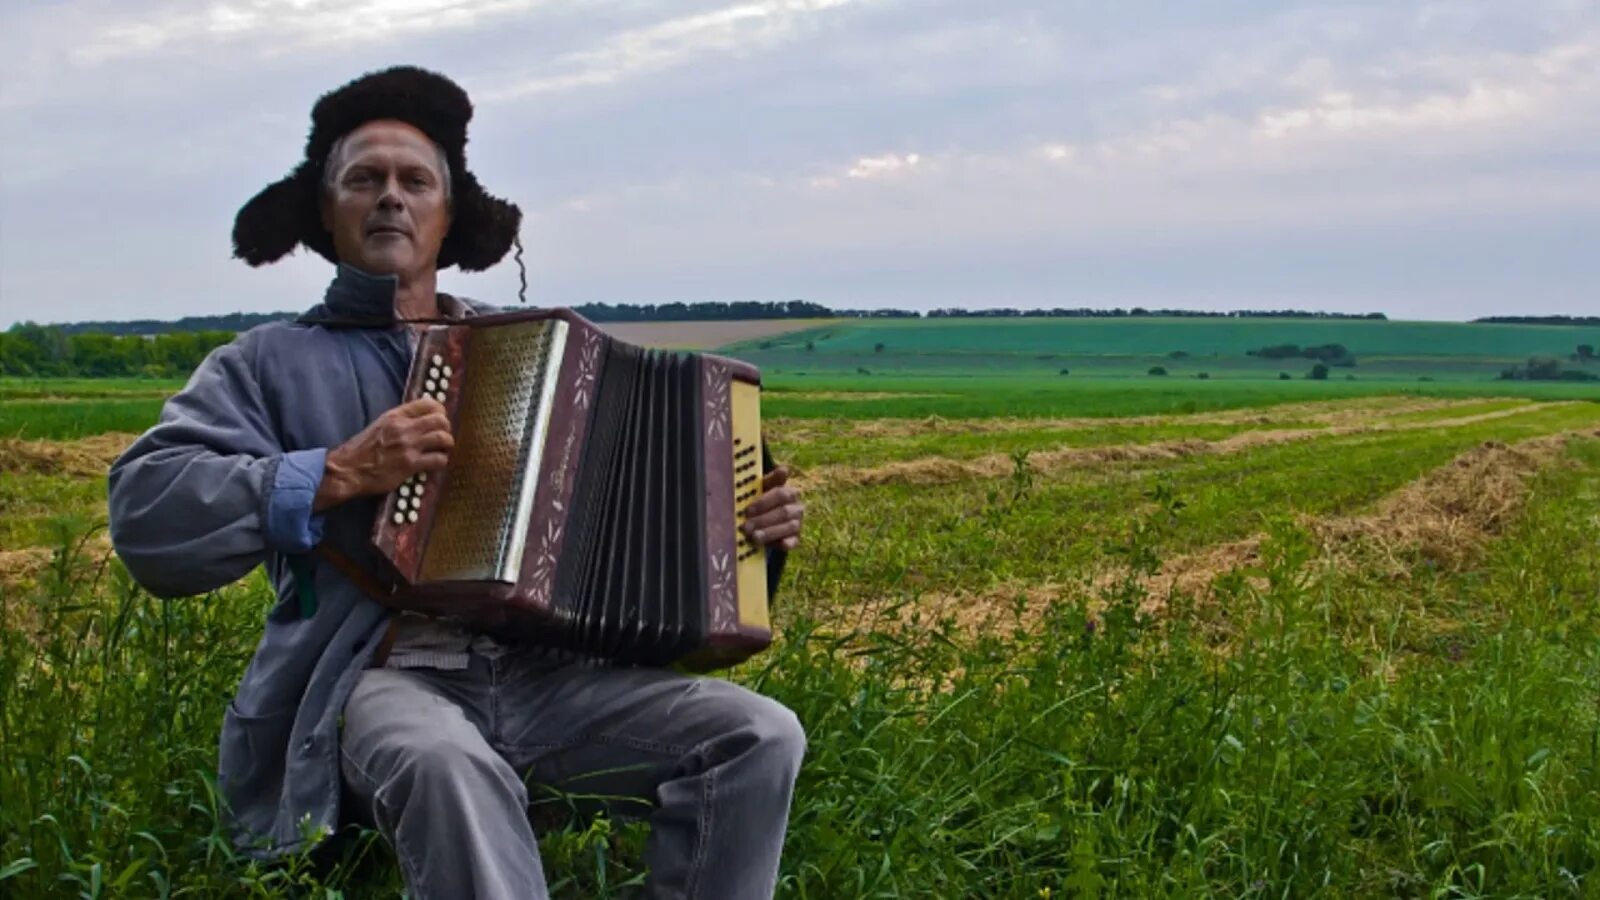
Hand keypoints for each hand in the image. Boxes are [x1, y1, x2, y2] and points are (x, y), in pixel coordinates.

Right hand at [314, 397, 453, 511]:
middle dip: (446, 428)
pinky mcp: (410, 464)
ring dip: (447, 444)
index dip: (440, 410)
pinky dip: (441, 461)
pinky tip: (436, 464)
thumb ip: (398, 420)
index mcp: (394, 416)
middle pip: (440, 420)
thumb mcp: (378, 426)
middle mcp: (403, 428)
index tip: (440, 417)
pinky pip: (438, 459)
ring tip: (442, 449)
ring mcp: (408, 446)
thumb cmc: (360, 450)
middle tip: (443, 435)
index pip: (427, 403)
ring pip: (443, 438)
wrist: (347, 470)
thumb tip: (419, 417)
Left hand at [741, 465, 803, 550]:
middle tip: (746, 526)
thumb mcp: (762, 489)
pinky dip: (786, 543)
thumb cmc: (762, 501)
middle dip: (763, 520)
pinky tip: (778, 544)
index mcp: (789, 492)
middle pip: (783, 512)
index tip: (748, 510)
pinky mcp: (796, 538)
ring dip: (770, 532)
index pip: (781, 493)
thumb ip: (769, 480)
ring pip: (789, 527)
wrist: (766, 521)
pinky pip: (794, 541)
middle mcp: (797, 507)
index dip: (764, 502)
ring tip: (754, 537)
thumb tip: (784, 469)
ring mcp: (798, 523)